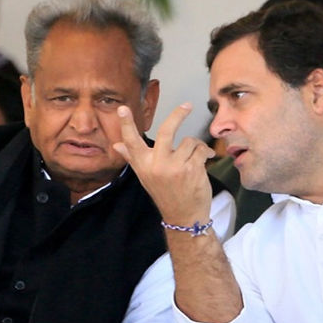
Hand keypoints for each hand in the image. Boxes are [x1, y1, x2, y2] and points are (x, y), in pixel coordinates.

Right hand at [114, 103, 214, 224]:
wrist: (183, 217)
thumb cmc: (165, 194)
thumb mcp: (145, 176)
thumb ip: (133, 158)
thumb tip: (117, 145)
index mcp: (143, 165)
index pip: (132, 141)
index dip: (126, 124)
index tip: (123, 108)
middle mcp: (157, 165)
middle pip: (166, 131)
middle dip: (178, 115)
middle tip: (187, 105)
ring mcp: (175, 167)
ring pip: (189, 141)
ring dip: (195, 146)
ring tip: (196, 156)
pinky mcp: (191, 170)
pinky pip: (200, 149)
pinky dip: (205, 152)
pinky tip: (205, 159)